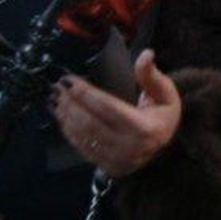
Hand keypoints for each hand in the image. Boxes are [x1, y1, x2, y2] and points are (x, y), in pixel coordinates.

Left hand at [50, 50, 181, 177]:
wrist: (164, 146)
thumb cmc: (163, 116)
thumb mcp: (165, 93)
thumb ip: (151, 75)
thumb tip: (146, 54)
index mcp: (144, 127)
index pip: (107, 107)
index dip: (85, 92)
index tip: (69, 79)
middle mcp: (129, 146)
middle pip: (90, 122)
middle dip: (70, 103)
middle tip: (57, 87)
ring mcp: (116, 159)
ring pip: (83, 136)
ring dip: (65, 117)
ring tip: (55, 100)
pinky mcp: (107, 166)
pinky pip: (83, 148)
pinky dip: (69, 132)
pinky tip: (62, 118)